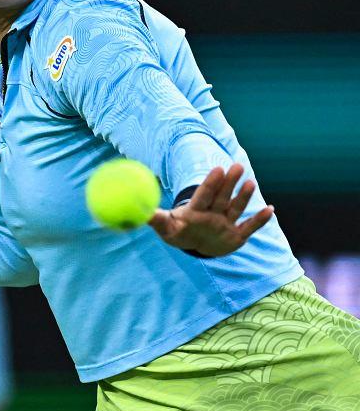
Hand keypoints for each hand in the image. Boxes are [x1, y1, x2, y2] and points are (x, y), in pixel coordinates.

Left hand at [148, 164, 273, 256]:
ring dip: (244, 197)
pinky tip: (270, 209)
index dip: (211, 183)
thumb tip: (141, 211)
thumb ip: (156, 220)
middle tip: (237, 165)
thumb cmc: (178, 233)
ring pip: (236, 208)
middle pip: (222, 196)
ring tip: (251, 182)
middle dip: (229, 182)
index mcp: (195, 210)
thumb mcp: (166, 228)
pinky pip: (249, 227)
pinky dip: (259, 220)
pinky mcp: (236, 236)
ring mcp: (225, 223)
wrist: (194, 245)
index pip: (204, 195)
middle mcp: (213, 213)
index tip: (217, 169)